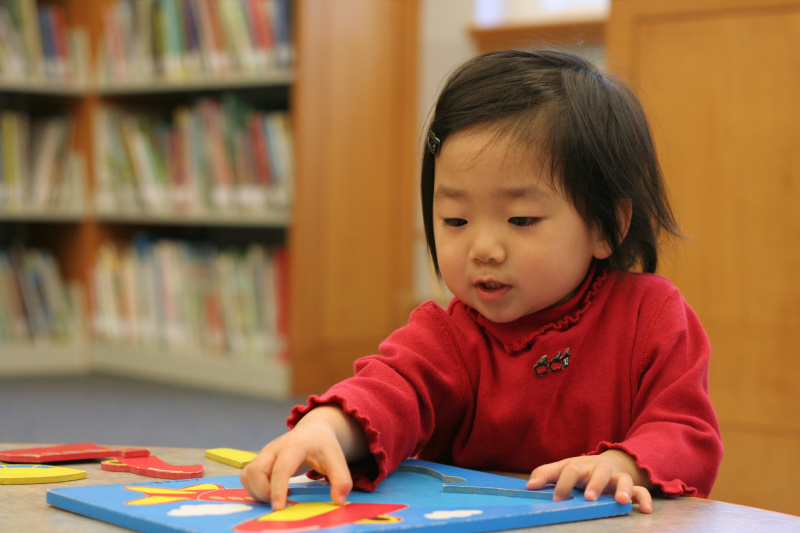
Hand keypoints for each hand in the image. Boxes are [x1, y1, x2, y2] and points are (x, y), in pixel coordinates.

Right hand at [240, 406, 365, 509]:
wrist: (313, 430)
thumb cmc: (323, 446)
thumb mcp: (338, 459)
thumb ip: (341, 479)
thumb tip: (338, 501)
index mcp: (293, 447)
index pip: (281, 468)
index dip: (278, 488)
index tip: (278, 508)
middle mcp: (274, 449)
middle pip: (255, 471)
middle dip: (263, 492)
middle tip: (280, 504)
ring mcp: (264, 454)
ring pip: (247, 475)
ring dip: (257, 492)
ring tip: (277, 498)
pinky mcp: (259, 461)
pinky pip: (247, 477)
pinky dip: (254, 489)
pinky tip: (272, 492)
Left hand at [526, 449, 652, 512]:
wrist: (608, 462)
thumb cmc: (580, 470)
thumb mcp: (562, 468)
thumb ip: (545, 474)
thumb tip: (529, 486)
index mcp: (581, 466)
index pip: (571, 470)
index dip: (563, 484)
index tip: (557, 500)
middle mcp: (600, 471)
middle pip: (600, 471)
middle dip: (595, 484)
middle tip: (589, 498)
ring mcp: (617, 478)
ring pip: (624, 479)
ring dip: (623, 488)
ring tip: (621, 500)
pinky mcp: (631, 487)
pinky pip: (641, 491)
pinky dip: (645, 498)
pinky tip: (645, 510)